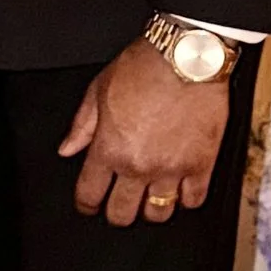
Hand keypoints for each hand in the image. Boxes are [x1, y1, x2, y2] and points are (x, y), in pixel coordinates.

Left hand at [58, 39, 229, 226]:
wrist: (188, 56)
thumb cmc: (144, 67)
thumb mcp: (99, 90)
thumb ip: (82, 126)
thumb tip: (67, 149)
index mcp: (109, 149)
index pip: (90, 194)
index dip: (86, 204)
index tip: (88, 204)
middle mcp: (138, 165)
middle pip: (122, 213)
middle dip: (116, 213)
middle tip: (118, 206)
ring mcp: (172, 168)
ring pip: (158, 214)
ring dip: (151, 210)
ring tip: (149, 199)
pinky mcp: (202, 164)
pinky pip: (193, 200)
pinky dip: (186, 199)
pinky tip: (181, 190)